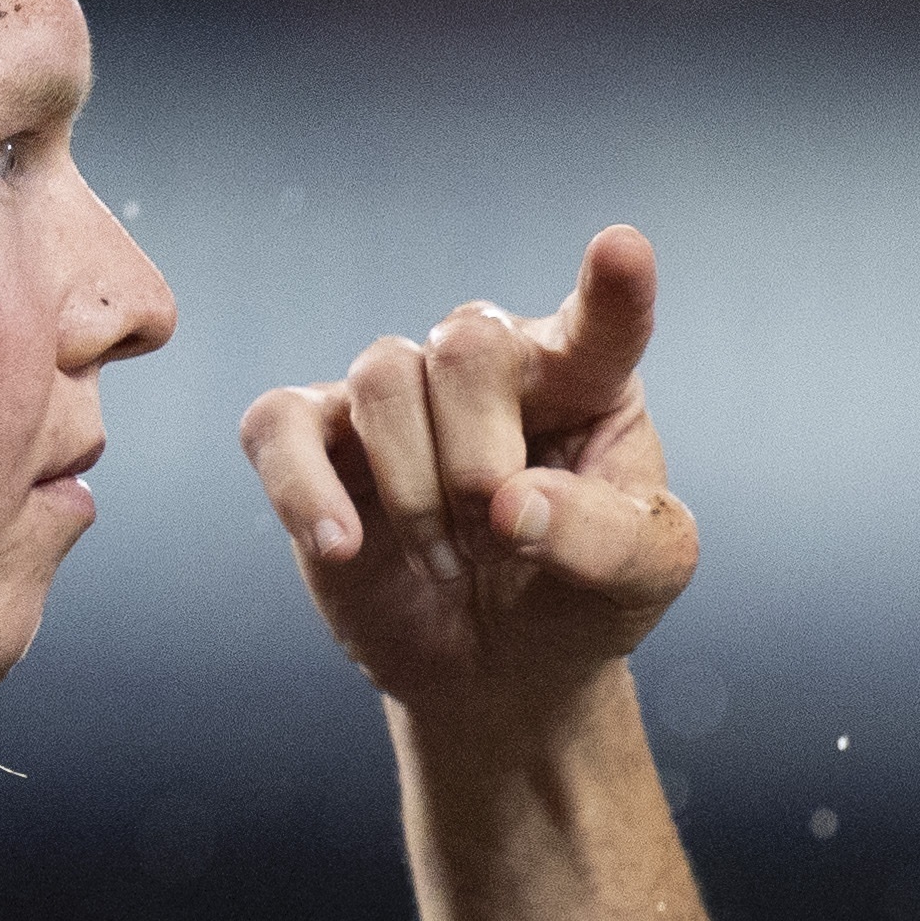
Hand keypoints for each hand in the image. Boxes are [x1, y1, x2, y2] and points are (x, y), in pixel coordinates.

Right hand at [240, 223, 696, 737]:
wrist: (495, 671)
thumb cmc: (578, 600)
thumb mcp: (640, 580)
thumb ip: (602, 537)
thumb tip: (512, 504)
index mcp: (585, 379)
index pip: (600, 325)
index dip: (610, 291)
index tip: (622, 250)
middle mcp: (492, 365)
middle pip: (464, 348)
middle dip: (478, 469)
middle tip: (497, 548)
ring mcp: (398, 397)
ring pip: (382, 380)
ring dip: (416, 494)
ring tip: (450, 565)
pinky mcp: (317, 442)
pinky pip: (279, 426)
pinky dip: (304, 487)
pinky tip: (341, 544)